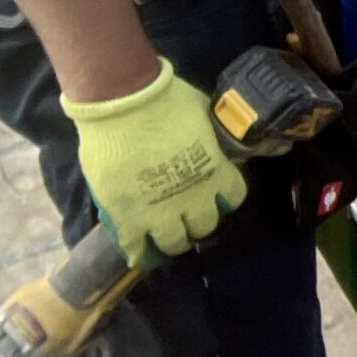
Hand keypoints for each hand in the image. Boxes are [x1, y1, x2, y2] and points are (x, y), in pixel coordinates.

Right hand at [61, 57, 246, 264]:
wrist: (122, 104)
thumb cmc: (167, 101)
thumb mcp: (205, 117)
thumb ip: (210, 137)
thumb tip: (213, 143)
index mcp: (216, 170)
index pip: (234, 196)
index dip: (226, 197)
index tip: (218, 196)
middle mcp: (193, 197)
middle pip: (205, 225)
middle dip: (200, 223)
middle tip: (190, 219)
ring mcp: (159, 211)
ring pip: (174, 242)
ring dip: (173, 241)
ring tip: (167, 237)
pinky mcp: (127, 216)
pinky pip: (136, 246)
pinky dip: (139, 253)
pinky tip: (139, 255)